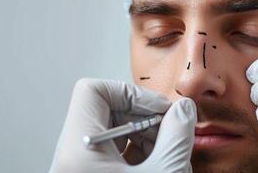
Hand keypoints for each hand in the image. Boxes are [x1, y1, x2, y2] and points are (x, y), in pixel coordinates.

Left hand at [49, 78, 196, 172]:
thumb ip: (177, 135)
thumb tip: (184, 109)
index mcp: (79, 150)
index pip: (92, 91)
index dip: (129, 92)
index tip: (156, 108)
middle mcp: (73, 156)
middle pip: (105, 109)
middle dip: (143, 115)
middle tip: (169, 127)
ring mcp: (79, 165)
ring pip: (110, 130)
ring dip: (143, 133)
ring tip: (166, 148)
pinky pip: (111, 149)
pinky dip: (136, 150)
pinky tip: (155, 161)